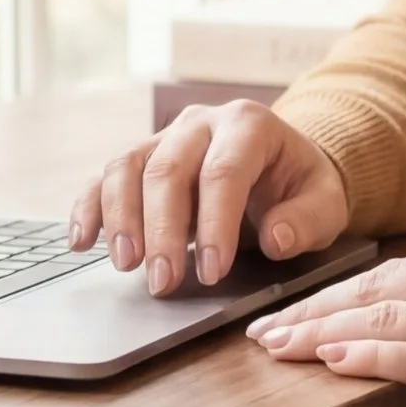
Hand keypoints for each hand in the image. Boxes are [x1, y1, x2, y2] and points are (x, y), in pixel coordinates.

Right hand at [70, 101, 350, 294]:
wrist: (281, 165)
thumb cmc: (300, 187)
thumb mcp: (325, 202)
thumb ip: (307, 220)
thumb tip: (277, 238)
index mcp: (249, 125)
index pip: (223, 172)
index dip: (215, 224)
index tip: (212, 272)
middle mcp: (200, 123)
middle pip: (167, 170)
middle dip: (162, 232)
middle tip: (163, 283)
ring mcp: (164, 137)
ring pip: (126, 167)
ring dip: (120, 219)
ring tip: (125, 265)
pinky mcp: (140, 158)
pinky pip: (104, 178)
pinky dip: (88, 208)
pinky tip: (81, 242)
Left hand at [246, 248, 405, 406]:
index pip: (399, 273)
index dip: (342, 291)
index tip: (301, 310)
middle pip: (378, 287)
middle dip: (315, 308)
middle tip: (265, 331)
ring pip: (385, 317)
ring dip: (322, 331)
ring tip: (277, 349)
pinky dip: (369, 354)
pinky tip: (332, 361)